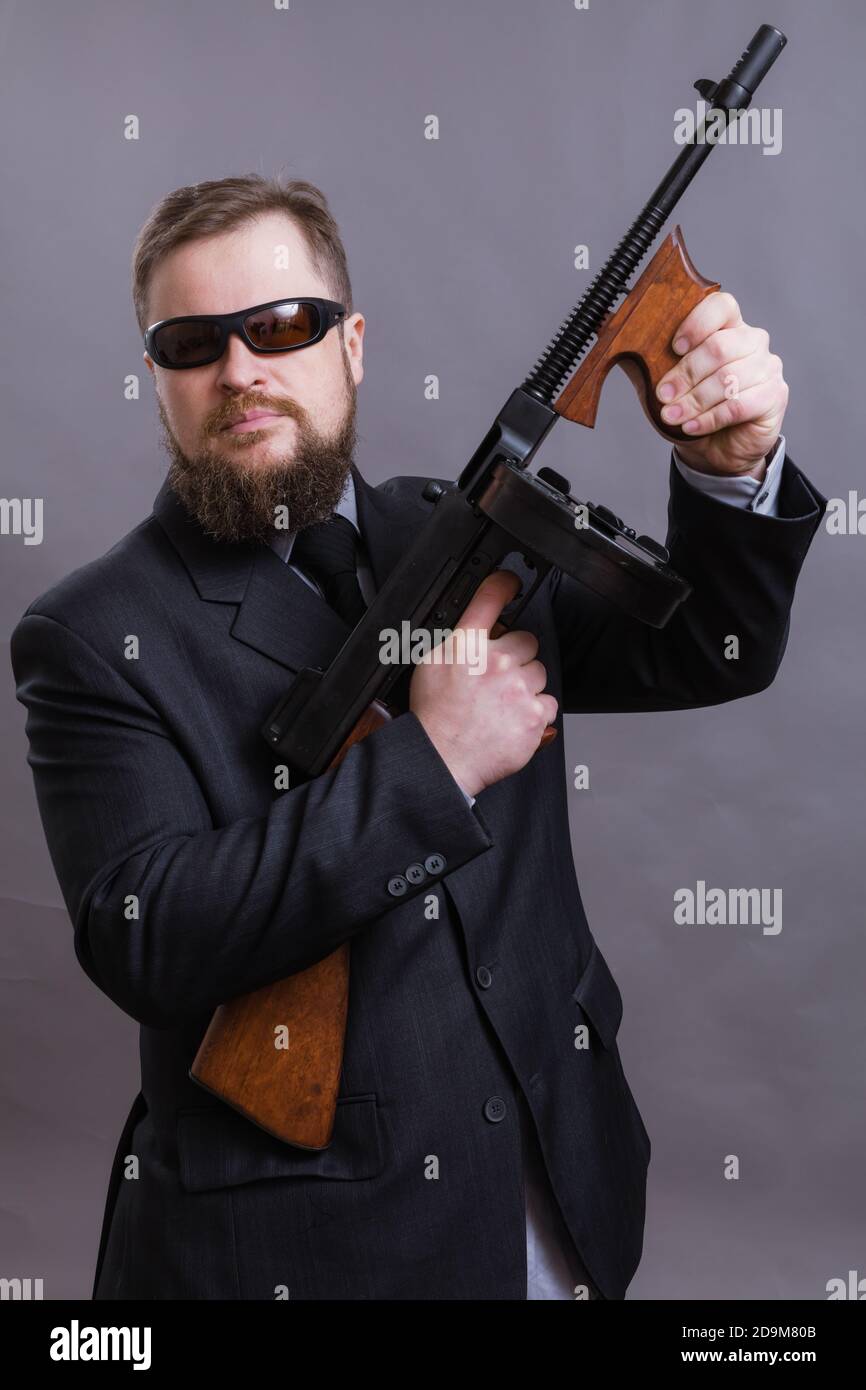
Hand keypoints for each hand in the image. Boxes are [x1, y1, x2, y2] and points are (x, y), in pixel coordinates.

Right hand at [409, 570, 557, 798]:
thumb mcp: (430, 665)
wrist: (442, 759)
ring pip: (539, 672)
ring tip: (503, 703)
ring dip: (526, 685)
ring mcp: (517, 689)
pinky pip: (547, 703)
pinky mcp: (533, 715)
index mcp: (466, 646)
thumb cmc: (434, 718)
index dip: (504, 583)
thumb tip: (474, 629)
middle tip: (500, 676)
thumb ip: (457, 643)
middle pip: (527, 640)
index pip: (489, 598)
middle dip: (518, 655)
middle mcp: (495, 662)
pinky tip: (513, 720)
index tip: (511, 581)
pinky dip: (534, 712)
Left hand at [654, 291, 788, 478]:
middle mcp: (751, 341)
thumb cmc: (691, 407)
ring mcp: (766, 367)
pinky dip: (710, 418)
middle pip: (719, 347)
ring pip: (728, 379)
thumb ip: (639, 354)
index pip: (721, 305)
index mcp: (727, 326)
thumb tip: (605, 326)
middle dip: (684, 374)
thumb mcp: (658, 379)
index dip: (697, 323)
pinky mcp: (774, 396)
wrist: (716, 449)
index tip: (675, 346)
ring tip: (673, 416)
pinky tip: (693, 427)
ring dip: (694, 401)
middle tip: (663, 396)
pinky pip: (739, 404)